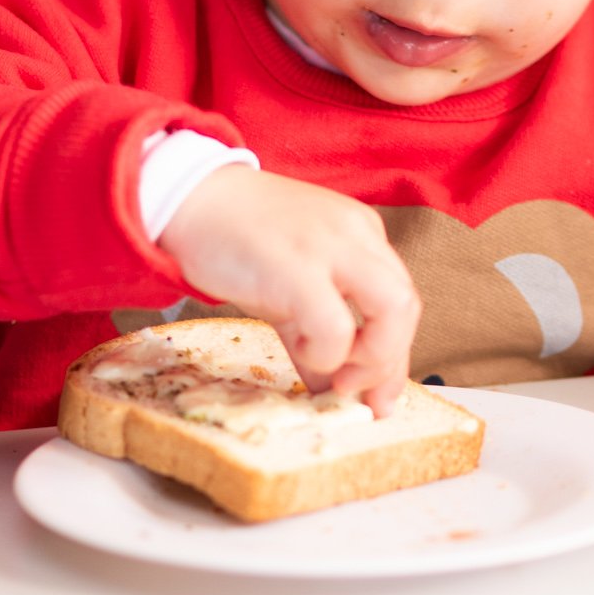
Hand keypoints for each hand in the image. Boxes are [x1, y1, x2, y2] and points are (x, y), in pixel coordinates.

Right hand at [158, 166, 420, 416]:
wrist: (187, 199)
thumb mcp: (288, 286)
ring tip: (335, 373)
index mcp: (360, 234)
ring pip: (393, 309)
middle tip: (356, 390)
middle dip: (390, 361)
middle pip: (406, 305)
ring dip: (373, 358)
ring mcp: (331, 247)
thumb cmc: (235, 240)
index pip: (400, 299)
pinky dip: (328, 353)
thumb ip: (315, 333)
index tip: (378, 396)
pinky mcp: (299, 267)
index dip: (395, 353)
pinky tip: (300, 347)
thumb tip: (331, 388)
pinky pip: (338, 327)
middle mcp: (356, 235)